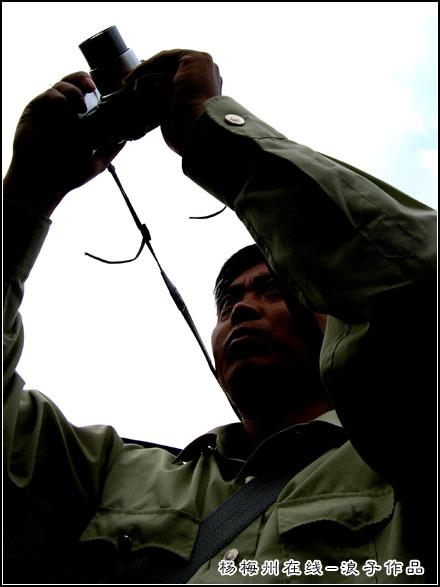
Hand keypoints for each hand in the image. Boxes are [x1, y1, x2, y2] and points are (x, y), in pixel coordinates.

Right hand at [3, 72, 124, 216]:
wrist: (45, 182)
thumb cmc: (68, 174)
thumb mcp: (97, 162)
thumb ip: (112, 148)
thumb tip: (128, 136)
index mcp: (81, 120)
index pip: (89, 95)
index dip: (97, 88)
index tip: (106, 90)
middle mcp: (66, 111)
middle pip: (74, 83)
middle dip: (83, 79)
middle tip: (92, 86)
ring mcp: (50, 110)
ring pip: (61, 85)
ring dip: (72, 89)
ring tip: (79, 105)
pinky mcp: (34, 111)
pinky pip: (47, 95)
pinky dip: (56, 97)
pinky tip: (63, 106)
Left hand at [126, 50, 221, 154]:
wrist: (198, 131)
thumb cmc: (190, 133)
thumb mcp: (177, 119)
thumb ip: (168, 109)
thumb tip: (148, 111)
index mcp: (207, 91)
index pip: (179, 81)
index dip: (157, 85)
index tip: (138, 93)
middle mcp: (209, 75)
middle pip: (173, 69)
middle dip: (150, 75)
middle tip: (131, 84)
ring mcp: (204, 65)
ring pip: (168, 62)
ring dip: (146, 70)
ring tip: (129, 81)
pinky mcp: (194, 59)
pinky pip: (164, 58)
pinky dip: (147, 66)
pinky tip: (133, 77)